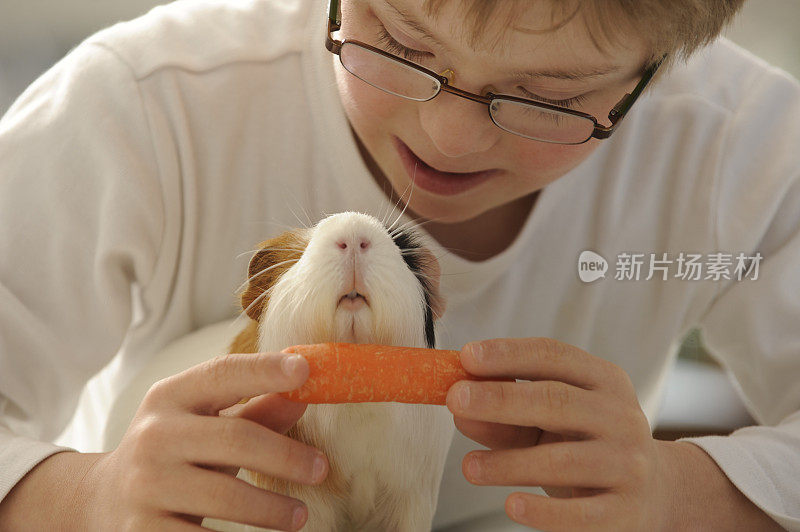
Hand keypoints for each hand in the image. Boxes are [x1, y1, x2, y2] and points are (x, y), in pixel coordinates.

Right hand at [82, 352, 327, 530]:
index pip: (222, 373)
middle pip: (235, 439)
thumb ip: (257, 409)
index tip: (306, 369)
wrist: (100, 499)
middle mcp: (154, 436)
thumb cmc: (176, 452)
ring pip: (225, 498)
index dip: (264, 370)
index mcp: (171, 397)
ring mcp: (144, 486)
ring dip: (271, 510)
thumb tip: (307, 388)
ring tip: (300, 516)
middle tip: (321, 469)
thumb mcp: (206, 422)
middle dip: (286, 456)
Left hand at [445, 337, 672, 530]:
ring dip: (509, 463)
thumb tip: (460, 410)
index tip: (467, 356)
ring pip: (563, 460)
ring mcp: (627, 464)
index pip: (553, 356)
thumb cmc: (586, 445)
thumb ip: (505, 416)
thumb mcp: (549, 422)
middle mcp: (620, 416)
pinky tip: (511, 506)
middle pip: (557, 401)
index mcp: (603, 380)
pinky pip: (580, 514)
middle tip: (456, 399)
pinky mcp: (625, 511)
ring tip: (468, 466)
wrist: (653, 493)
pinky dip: (543, 513)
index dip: (509, 354)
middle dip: (501, 399)